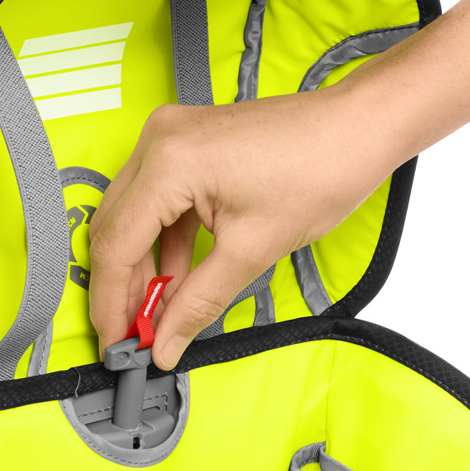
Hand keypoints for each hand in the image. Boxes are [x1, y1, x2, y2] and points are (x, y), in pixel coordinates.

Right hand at [88, 80, 404, 369]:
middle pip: (114, 230)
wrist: (359, 128)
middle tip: (133, 335)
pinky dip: (162, 242)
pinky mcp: (186, 144)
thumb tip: (165, 342)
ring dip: (142, 267)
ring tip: (157, 314)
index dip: (110, 302)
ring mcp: (170, 138)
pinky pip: (156, 201)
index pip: (116, 245)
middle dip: (122, 288)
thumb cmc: (321, 168)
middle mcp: (159, 141)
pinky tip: (175, 279)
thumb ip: (198, 302)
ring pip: (132, 217)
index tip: (116, 342)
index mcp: (169, 162)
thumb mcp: (253, 250)